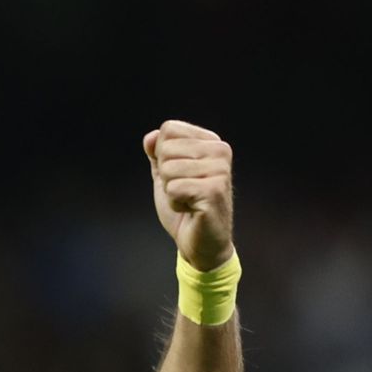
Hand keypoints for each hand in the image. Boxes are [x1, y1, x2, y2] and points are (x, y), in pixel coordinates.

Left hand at [143, 120, 234, 270]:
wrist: (201, 242)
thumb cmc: (185, 207)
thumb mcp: (166, 176)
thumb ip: (157, 154)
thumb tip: (150, 137)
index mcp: (211, 142)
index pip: (168, 129)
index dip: (161, 156)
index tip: (179, 175)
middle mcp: (220, 151)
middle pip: (165, 148)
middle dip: (165, 176)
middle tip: (183, 191)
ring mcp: (220, 170)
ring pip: (168, 169)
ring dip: (170, 191)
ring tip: (188, 200)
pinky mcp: (214, 190)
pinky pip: (173, 188)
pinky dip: (174, 203)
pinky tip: (191, 209)